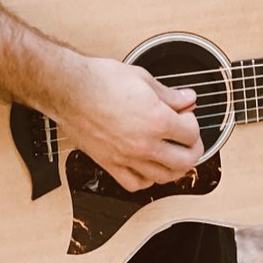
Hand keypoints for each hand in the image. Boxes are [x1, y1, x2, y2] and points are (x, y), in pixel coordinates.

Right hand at [55, 56, 203, 192]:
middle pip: (184, 161)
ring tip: (175, 154)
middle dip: (193, 149)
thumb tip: (187, 98)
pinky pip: (135, 184)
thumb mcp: (142, 78)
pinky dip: (147, 180)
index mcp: (156, 120)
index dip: (193, 122)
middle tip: (189, 138)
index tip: (186, 115)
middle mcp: (144, 144)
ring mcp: (127, 157)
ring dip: (175, 168)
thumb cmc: (100, 80)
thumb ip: (169, 94)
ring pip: (163, 177)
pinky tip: (149, 168)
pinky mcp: (109, 164)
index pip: (191, 133)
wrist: (69, 89)